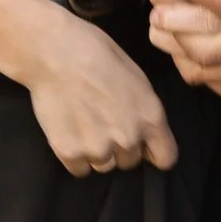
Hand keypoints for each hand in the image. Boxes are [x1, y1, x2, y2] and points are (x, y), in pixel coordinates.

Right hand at [21, 5, 179, 176]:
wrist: (54, 52)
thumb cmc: (96, 53)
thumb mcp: (136, 78)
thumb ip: (144, 111)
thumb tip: (145, 132)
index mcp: (151, 117)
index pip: (166, 158)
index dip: (153, 151)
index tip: (143, 147)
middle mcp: (129, 138)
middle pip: (130, 161)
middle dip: (119, 147)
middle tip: (102, 123)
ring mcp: (99, 148)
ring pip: (104, 166)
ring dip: (96, 152)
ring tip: (83, 124)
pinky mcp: (70, 153)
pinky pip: (80, 169)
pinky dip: (74, 155)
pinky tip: (69, 131)